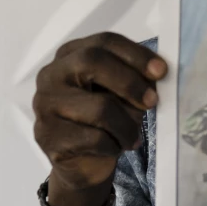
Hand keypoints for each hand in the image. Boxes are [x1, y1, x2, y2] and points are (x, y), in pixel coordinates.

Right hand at [32, 33, 165, 205]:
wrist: (82, 163)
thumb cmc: (104, 121)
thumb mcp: (121, 94)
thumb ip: (134, 79)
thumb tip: (156, 74)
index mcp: (71, 55)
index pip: (104, 42)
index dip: (135, 54)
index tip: (161, 70)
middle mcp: (51, 74)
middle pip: (93, 61)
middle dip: (129, 82)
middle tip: (151, 102)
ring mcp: (45, 105)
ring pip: (99, 107)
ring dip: (127, 126)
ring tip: (132, 136)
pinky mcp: (48, 135)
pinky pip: (94, 138)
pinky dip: (113, 145)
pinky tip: (114, 148)